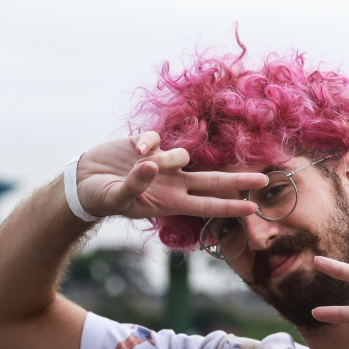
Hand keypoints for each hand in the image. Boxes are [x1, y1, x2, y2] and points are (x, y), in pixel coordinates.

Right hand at [75, 131, 266, 218]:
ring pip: (183, 155)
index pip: (208, 205)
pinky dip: (148, 143)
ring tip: (143, 162)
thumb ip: (135, 186)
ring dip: (168, 157)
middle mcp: (174, 183)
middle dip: (239, 180)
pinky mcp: (150, 145)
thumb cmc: (101, 197)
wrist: (82, 181)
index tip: (254, 209)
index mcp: (171, 201)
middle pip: (214, 180)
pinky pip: (158, 139)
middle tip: (265, 180)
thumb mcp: (117, 198)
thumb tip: (152, 166)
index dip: (231, 207)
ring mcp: (164, 163)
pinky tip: (135, 150)